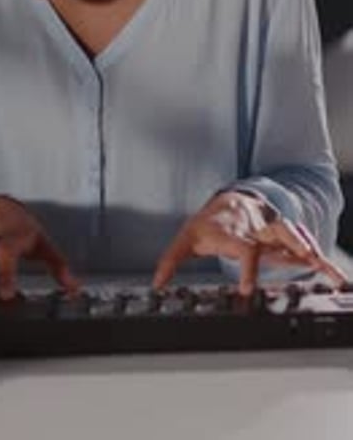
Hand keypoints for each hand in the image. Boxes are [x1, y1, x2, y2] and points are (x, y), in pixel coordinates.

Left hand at [152, 190, 346, 295]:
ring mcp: (271, 230)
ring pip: (294, 236)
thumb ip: (171, 260)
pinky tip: (332, 273)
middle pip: (277, 235)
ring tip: (329, 268)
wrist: (229, 200)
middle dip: (293, 247)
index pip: (242, 247)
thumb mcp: (186, 239)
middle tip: (307, 262)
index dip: (246, 267)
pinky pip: (303, 246)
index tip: (247, 289)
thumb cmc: (208, 223)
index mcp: (233, 231)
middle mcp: (256, 229)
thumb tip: (157, 284)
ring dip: (312, 249)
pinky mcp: (281, 236)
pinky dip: (318, 258)